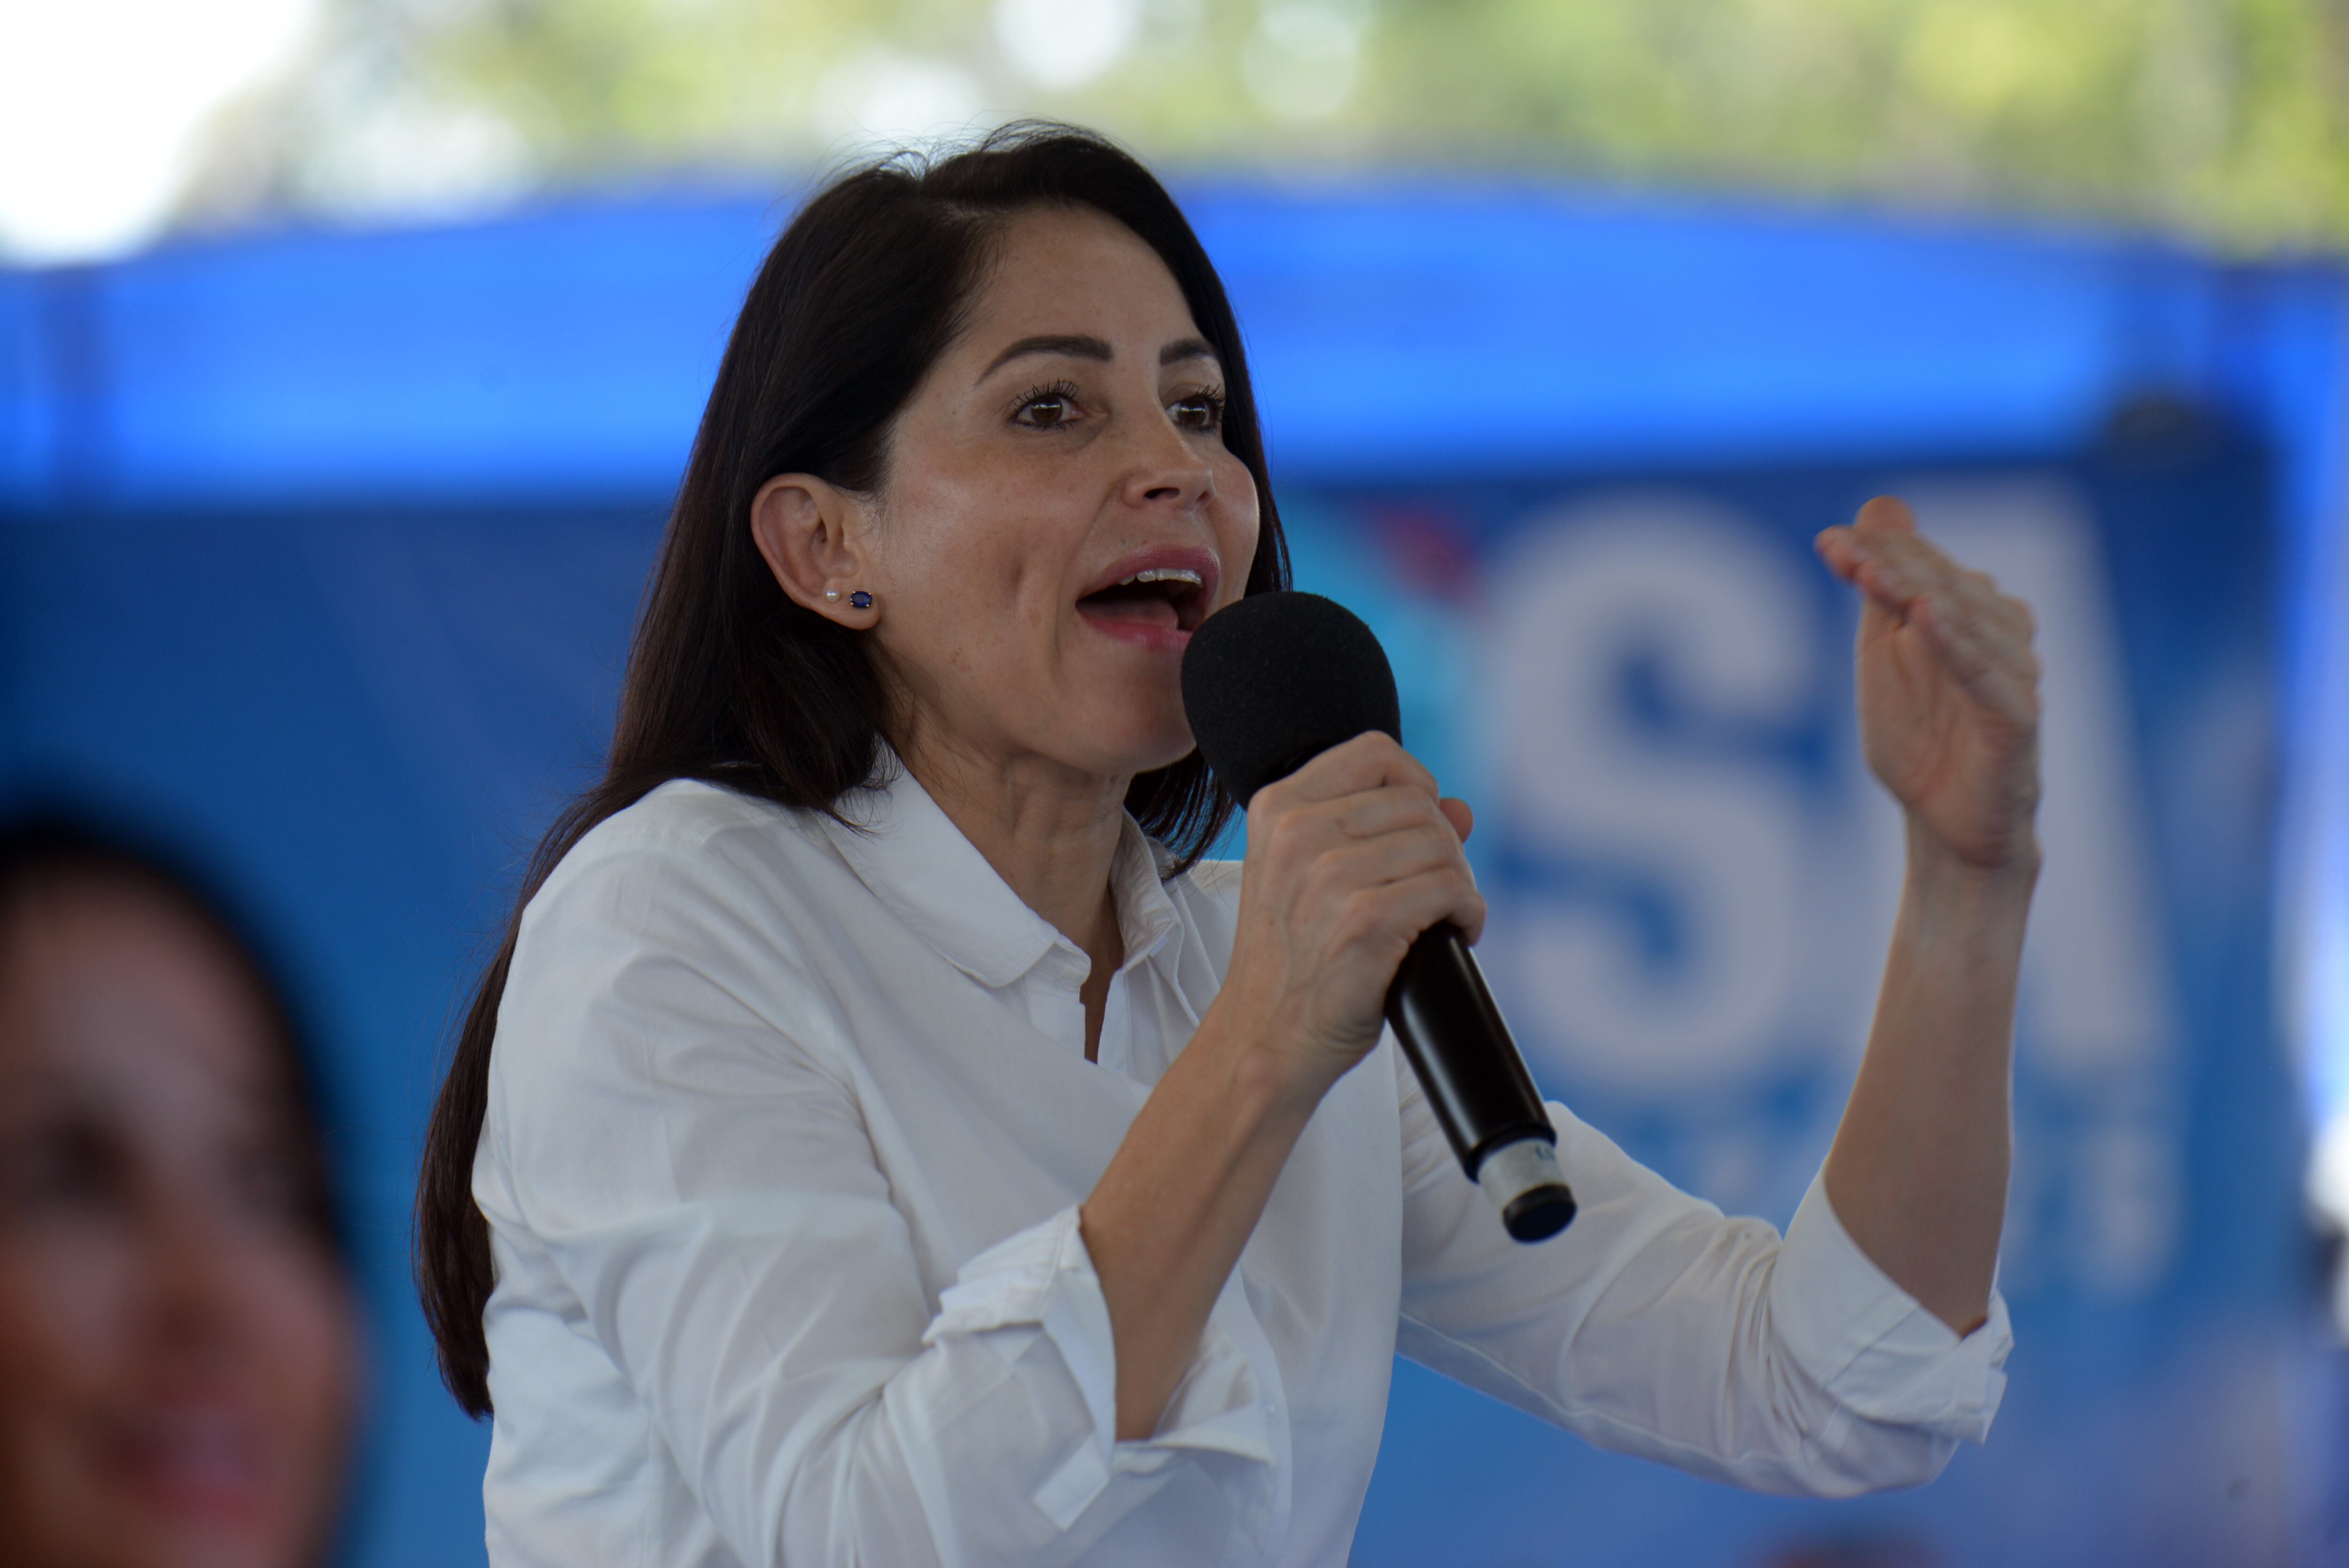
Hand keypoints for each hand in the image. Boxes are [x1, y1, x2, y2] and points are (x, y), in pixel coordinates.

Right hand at [1212, 732, 1480, 1094]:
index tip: (1420, 827)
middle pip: (1418, 803)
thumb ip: (1376, 831)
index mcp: (1278, 808)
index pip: (1375, 753)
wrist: (1265, 1038)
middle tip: (1434, 892)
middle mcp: (1297, 833)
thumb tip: (1460, 807)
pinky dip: (1467, 913)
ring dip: (1458, 882)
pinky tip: (1452, 935)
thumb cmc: (1290, 963)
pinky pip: (1451, 889)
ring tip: (1440, 916)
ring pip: (1441, 844)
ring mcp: (1329, 876)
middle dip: (1443, 847)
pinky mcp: (1365, 921)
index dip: (1415, 784)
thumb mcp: (1309, 878)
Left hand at [1815, 497, 2041, 873]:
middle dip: (1892, 563)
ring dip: (1920, 591)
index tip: (1827, 543)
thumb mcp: (1885, 653)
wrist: (1944, 822)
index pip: (1922, 566)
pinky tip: (1926, 616)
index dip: (1876, 550)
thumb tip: (1881, 503)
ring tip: (1876, 573)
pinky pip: (1986, 674)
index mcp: (1965, 612)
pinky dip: (1955, 643)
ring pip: (1968, 620)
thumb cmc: (1918, 738)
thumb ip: (1881, 585)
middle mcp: (1997, 632)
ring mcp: (2012, 673)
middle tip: (1844, 551)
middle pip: (1946, 583)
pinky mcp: (2016, 717)